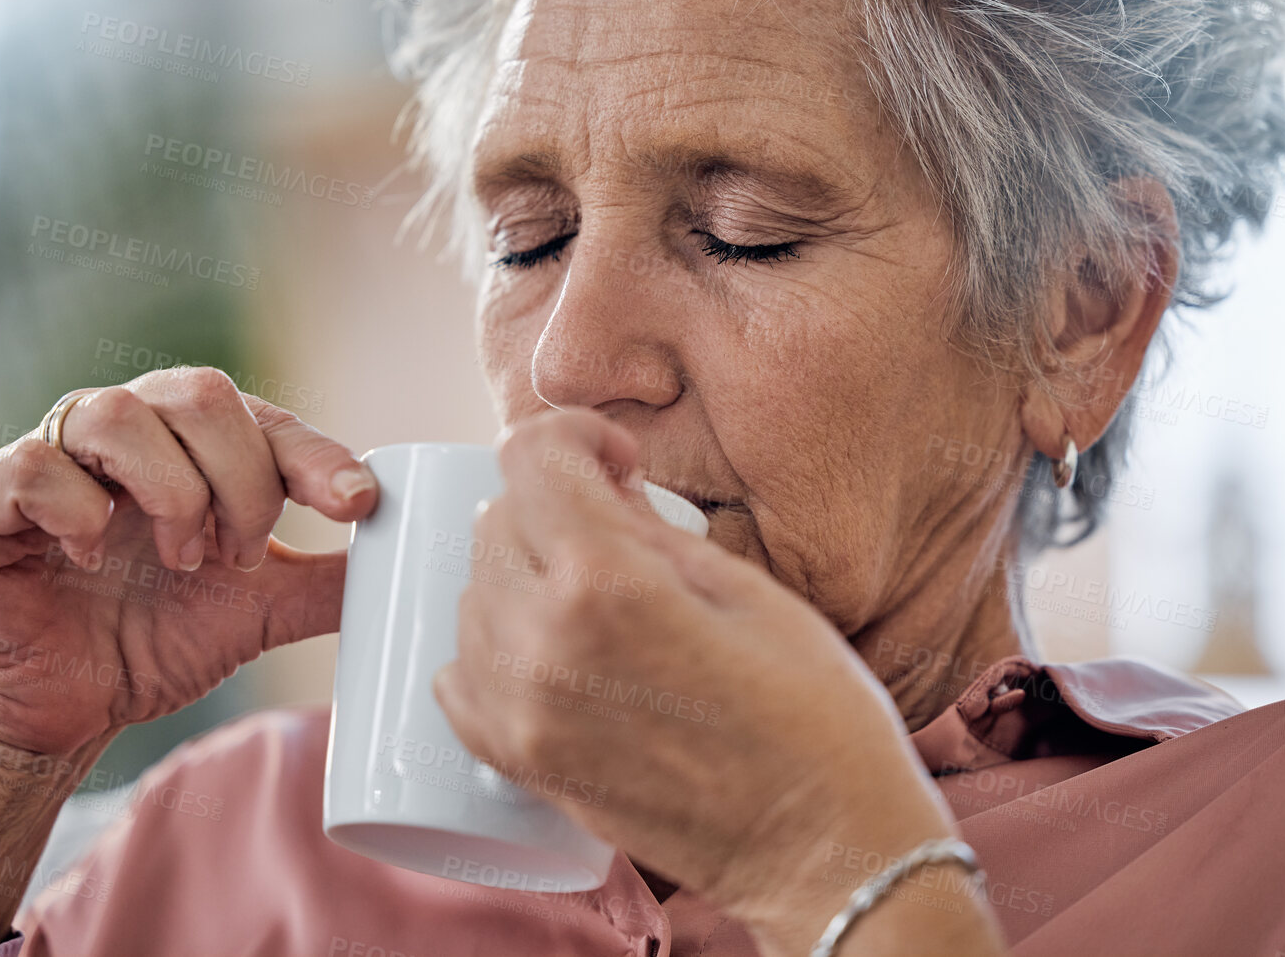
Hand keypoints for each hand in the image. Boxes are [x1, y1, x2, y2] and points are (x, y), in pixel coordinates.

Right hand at [0, 367, 375, 759]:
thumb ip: (328, 581)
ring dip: (170, 491)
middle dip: (240, 480)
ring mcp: (53, 457)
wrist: (58, 715)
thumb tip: (411, 562)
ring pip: (118, 413)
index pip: (263, 417)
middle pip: (199, 393)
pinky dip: (80, 510)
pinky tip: (93, 557)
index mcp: (189, 446)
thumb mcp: (259, 612)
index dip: (315, 455)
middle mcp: (124, 433)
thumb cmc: (152, 643)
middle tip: (241, 556)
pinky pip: (36, 464)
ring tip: (183, 560)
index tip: (357, 505)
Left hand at [433, 409, 1001, 954]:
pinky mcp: (521, 763)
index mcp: (607, 582)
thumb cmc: (814, 716)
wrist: (824, 847)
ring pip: (471, 595)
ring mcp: (522, 710)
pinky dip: (493, 649)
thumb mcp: (746, 590)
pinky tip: (553, 650)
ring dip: (520, 575)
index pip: (530, 458)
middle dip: (549, 505)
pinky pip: (460, 677)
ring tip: (592, 594)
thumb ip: (652, 530)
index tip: (614, 459)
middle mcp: (543, 642)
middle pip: (494, 522)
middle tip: (615, 526)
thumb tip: (601, 486)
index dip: (574, 437)